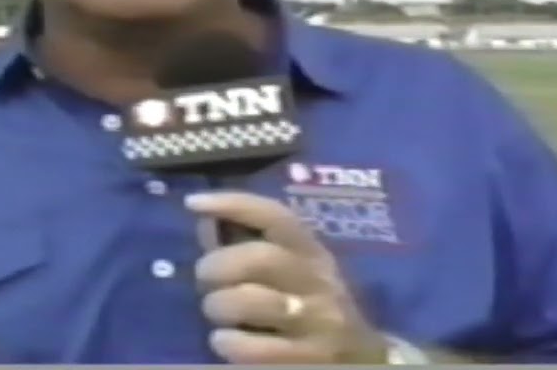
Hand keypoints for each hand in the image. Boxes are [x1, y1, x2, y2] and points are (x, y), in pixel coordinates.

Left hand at [186, 191, 389, 363]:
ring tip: (217, 316)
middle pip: (260, 258)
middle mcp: (318, 281)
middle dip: (218, 266)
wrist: (362, 361)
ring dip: (220, 305)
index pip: (275, 216)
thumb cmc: (308, 307)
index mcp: (311, 252)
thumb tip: (205, 220)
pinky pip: (257, 348)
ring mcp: (318, 322)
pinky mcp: (311, 360)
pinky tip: (224, 341)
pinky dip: (229, 342)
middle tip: (204, 279)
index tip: (194, 202)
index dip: (234, 204)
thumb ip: (245, 245)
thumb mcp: (289, 271)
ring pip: (254, 301)